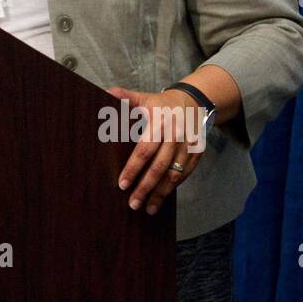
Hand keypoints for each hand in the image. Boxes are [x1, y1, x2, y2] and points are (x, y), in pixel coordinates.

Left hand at [106, 86, 204, 215]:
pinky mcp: (197, 154)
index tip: (122, 184)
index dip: (133, 168)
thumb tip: (105, 92)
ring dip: (160, 194)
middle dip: (145, 188)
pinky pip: (184, 175)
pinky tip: (162, 198)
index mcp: (160, 122)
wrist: (195, 102)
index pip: (145, 150)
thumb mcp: (144, 97)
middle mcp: (176, 136)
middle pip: (159, 167)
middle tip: (133, 204)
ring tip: (147, 209)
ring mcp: (188, 147)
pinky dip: (173, 188)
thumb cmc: (162, 103)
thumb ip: (125, 97)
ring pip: (173, 175)